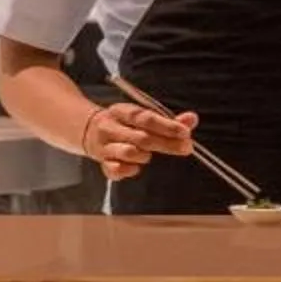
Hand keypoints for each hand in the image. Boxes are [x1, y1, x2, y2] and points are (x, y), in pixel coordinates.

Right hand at [79, 102, 194, 180]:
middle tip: (186, 148)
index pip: (145, 117)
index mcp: (122, 111)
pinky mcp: (101, 163)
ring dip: (145, 156)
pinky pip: (117, 170)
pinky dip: (130, 170)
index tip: (185, 132)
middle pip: (142, 137)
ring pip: (130, 153)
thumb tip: (192, 119)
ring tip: (147, 155)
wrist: (88, 129)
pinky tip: (134, 166)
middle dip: (167, 144)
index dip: (167, 125)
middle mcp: (111, 127)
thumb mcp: (142, 117)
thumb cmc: (124, 124)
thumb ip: (168, 120)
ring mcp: (104, 145)